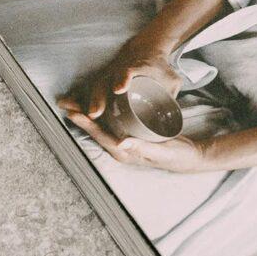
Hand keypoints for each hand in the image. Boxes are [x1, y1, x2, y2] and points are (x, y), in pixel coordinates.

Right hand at [57, 34, 183, 123]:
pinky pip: (87, 88)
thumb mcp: (172, 79)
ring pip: (94, 85)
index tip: (119, 88)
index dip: (124, 78)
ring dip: (84, 99)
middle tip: (94, 113)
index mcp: (137, 66)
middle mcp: (119, 69)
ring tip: (74, 113)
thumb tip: (174, 115)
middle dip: (98, 97)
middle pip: (106, 81)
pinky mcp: (103, 79)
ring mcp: (109, 73)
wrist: (147, 49)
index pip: (130, 70)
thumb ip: (174, 94)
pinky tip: (63, 104)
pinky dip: (76, 95)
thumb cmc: (160, 68)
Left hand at [63, 112, 219, 173]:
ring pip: (103, 126)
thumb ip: (143, 149)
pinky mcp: (132, 134)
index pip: (101, 137)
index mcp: (124, 153)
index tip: (74, 113)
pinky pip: (113, 122)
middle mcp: (121, 148)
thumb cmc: (176, 155)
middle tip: (66, 103)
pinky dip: (103, 112)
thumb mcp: (162, 152)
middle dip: (82, 117)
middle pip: (97, 131)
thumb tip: (122, 144)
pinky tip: (100, 102)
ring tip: (76, 101)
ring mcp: (125, 141)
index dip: (86, 125)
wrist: (190, 155)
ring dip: (89, 114)